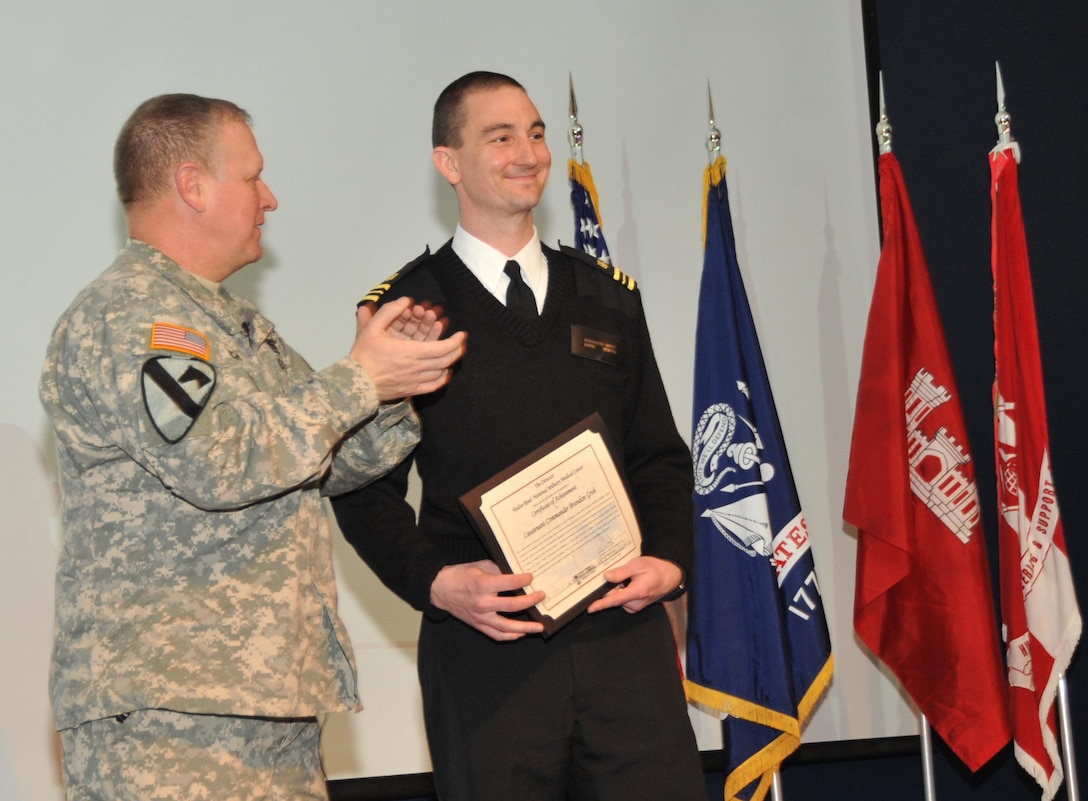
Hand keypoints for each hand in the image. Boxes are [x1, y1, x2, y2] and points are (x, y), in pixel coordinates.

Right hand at [350, 297, 466, 400]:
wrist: (355, 383)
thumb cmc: (363, 356)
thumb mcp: (372, 328)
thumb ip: (389, 311)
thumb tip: (405, 300)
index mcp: (409, 352)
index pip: (441, 348)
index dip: (455, 341)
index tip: (462, 335)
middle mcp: (416, 368)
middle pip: (445, 360)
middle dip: (457, 350)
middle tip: (461, 343)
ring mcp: (414, 381)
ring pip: (441, 373)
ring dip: (450, 363)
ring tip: (454, 354)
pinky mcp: (411, 390)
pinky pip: (432, 386)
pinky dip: (442, 379)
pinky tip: (444, 373)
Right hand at [430, 560, 545, 640]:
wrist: (441, 589)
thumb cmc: (461, 575)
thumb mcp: (480, 566)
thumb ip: (499, 571)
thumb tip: (517, 577)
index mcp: (483, 585)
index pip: (510, 583)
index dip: (523, 580)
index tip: (531, 577)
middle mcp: (483, 603)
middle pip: (513, 606)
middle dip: (530, 601)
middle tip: (541, 596)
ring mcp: (481, 617)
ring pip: (507, 626)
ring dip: (526, 627)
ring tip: (539, 626)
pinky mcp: (478, 625)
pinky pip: (497, 635)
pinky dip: (510, 636)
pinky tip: (521, 634)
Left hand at [587, 556, 681, 614]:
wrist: (670, 577)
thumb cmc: (656, 569)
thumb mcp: (638, 565)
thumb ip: (621, 572)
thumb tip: (607, 577)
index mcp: (637, 592)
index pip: (615, 600)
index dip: (601, 604)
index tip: (590, 608)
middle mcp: (636, 603)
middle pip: (614, 598)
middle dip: (611, 587)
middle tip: (620, 574)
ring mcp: (636, 606)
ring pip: (618, 598)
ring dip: (617, 589)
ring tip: (629, 577)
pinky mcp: (635, 606)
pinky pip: (623, 599)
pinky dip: (622, 591)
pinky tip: (629, 583)